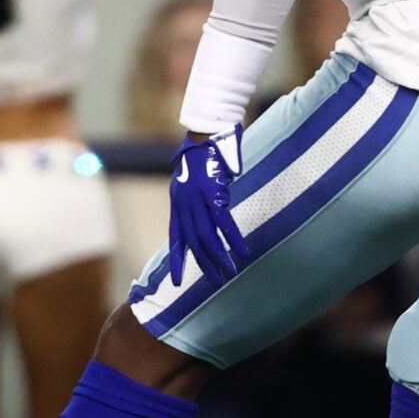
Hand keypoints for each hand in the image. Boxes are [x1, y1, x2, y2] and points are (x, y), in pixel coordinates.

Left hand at [165, 130, 249, 285]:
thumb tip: (213, 210)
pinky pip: (224, 223)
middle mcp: (185, 206)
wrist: (205, 134)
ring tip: (230, 274)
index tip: (176, 283)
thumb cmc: (203, 154)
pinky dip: (233, 239)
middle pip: (194, 243)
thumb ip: (197, 198)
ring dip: (219, 258)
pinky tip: (243, 252)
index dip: (177, 261)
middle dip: (205, 265)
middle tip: (216, 282)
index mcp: (178, 204)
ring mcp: (198, 201)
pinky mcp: (213, 195)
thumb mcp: (191, 179)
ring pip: (208, 237)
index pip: (176, 239)